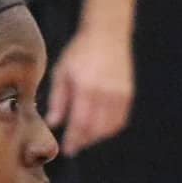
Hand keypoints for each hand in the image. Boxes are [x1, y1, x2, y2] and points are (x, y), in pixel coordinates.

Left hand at [46, 29, 133, 156]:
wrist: (107, 33)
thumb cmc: (80, 51)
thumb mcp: (62, 71)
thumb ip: (58, 99)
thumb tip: (53, 122)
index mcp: (86, 87)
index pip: (80, 122)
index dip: (74, 139)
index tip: (67, 149)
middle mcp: (105, 92)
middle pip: (96, 128)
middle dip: (84, 140)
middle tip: (74, 146)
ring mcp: (119, 93)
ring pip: (109, 127)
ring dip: (96, 137)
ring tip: (84, 137)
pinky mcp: (128, 93)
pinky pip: (120, 120)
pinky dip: (109, 129)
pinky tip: (98, 129)